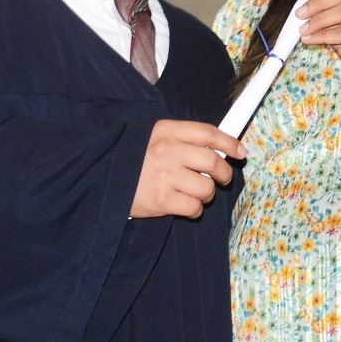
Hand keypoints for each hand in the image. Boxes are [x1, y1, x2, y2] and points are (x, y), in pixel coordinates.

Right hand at [130, 120, 244, 219]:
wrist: (100, 179)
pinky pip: (194, 208)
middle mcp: (168, 150)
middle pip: (213, 162)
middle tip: (221, 179)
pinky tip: (184, 206)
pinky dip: (194, 210)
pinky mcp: (162, 200)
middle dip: (223, 174)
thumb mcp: (152, 138)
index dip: (229, 143)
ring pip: (207, 188)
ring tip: (195, 194)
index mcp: (167, 131)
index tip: (240, 152)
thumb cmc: (131, 159)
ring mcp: (165, 175)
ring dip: (206, 194)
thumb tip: (217, 149)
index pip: (208, 134)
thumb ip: (181, 140)